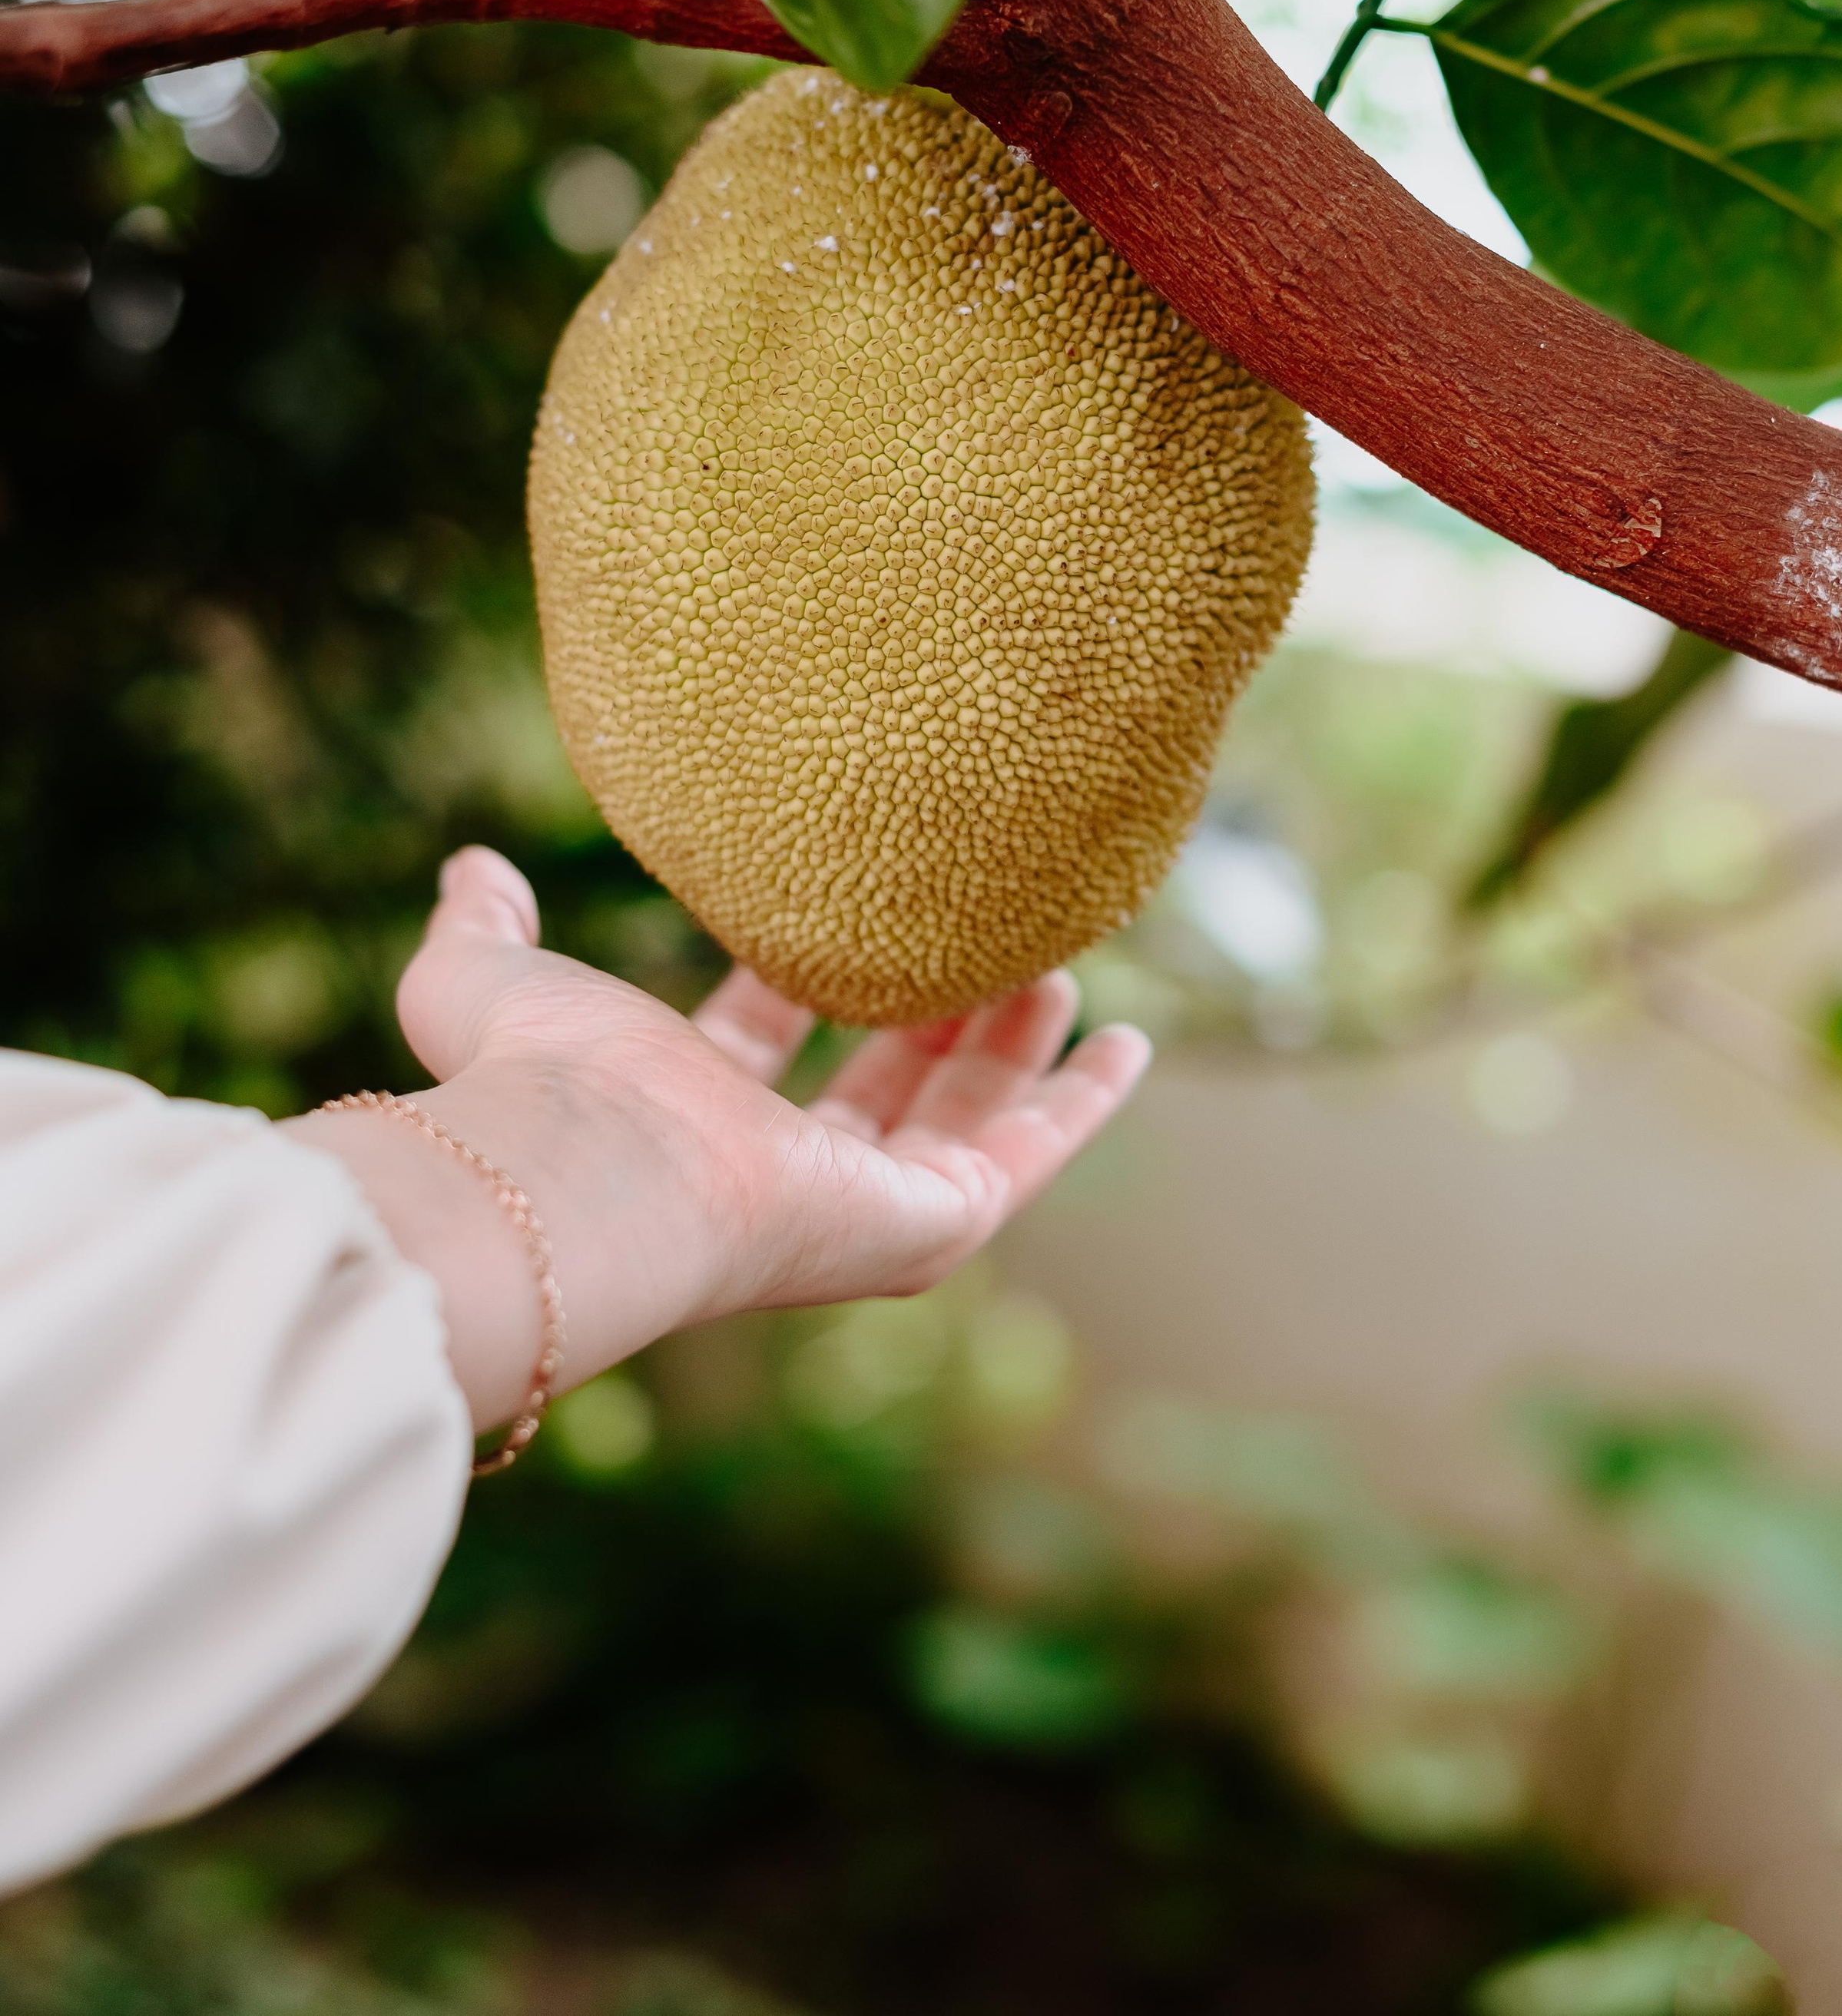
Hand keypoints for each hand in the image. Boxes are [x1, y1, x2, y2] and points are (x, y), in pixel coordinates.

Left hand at [286, 847, 1148, 1435]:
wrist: (591, 1172)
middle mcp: (776, 1172)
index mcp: (683, 1118)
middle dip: (927, 1010)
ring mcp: (863, 1203)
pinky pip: (1028, 1155)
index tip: (839, 911)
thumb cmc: (535, 1086)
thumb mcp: (489, 982)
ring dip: (1010, 1036)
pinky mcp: (931, 1221)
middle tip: (976, 937)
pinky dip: (1081, 1104)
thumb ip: (481, 927)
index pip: (755, 1043)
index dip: (794, 976)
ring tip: (1055, 955)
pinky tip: (1125, 1046)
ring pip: (962, 1110)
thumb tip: (471, 864)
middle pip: (877, 1084)